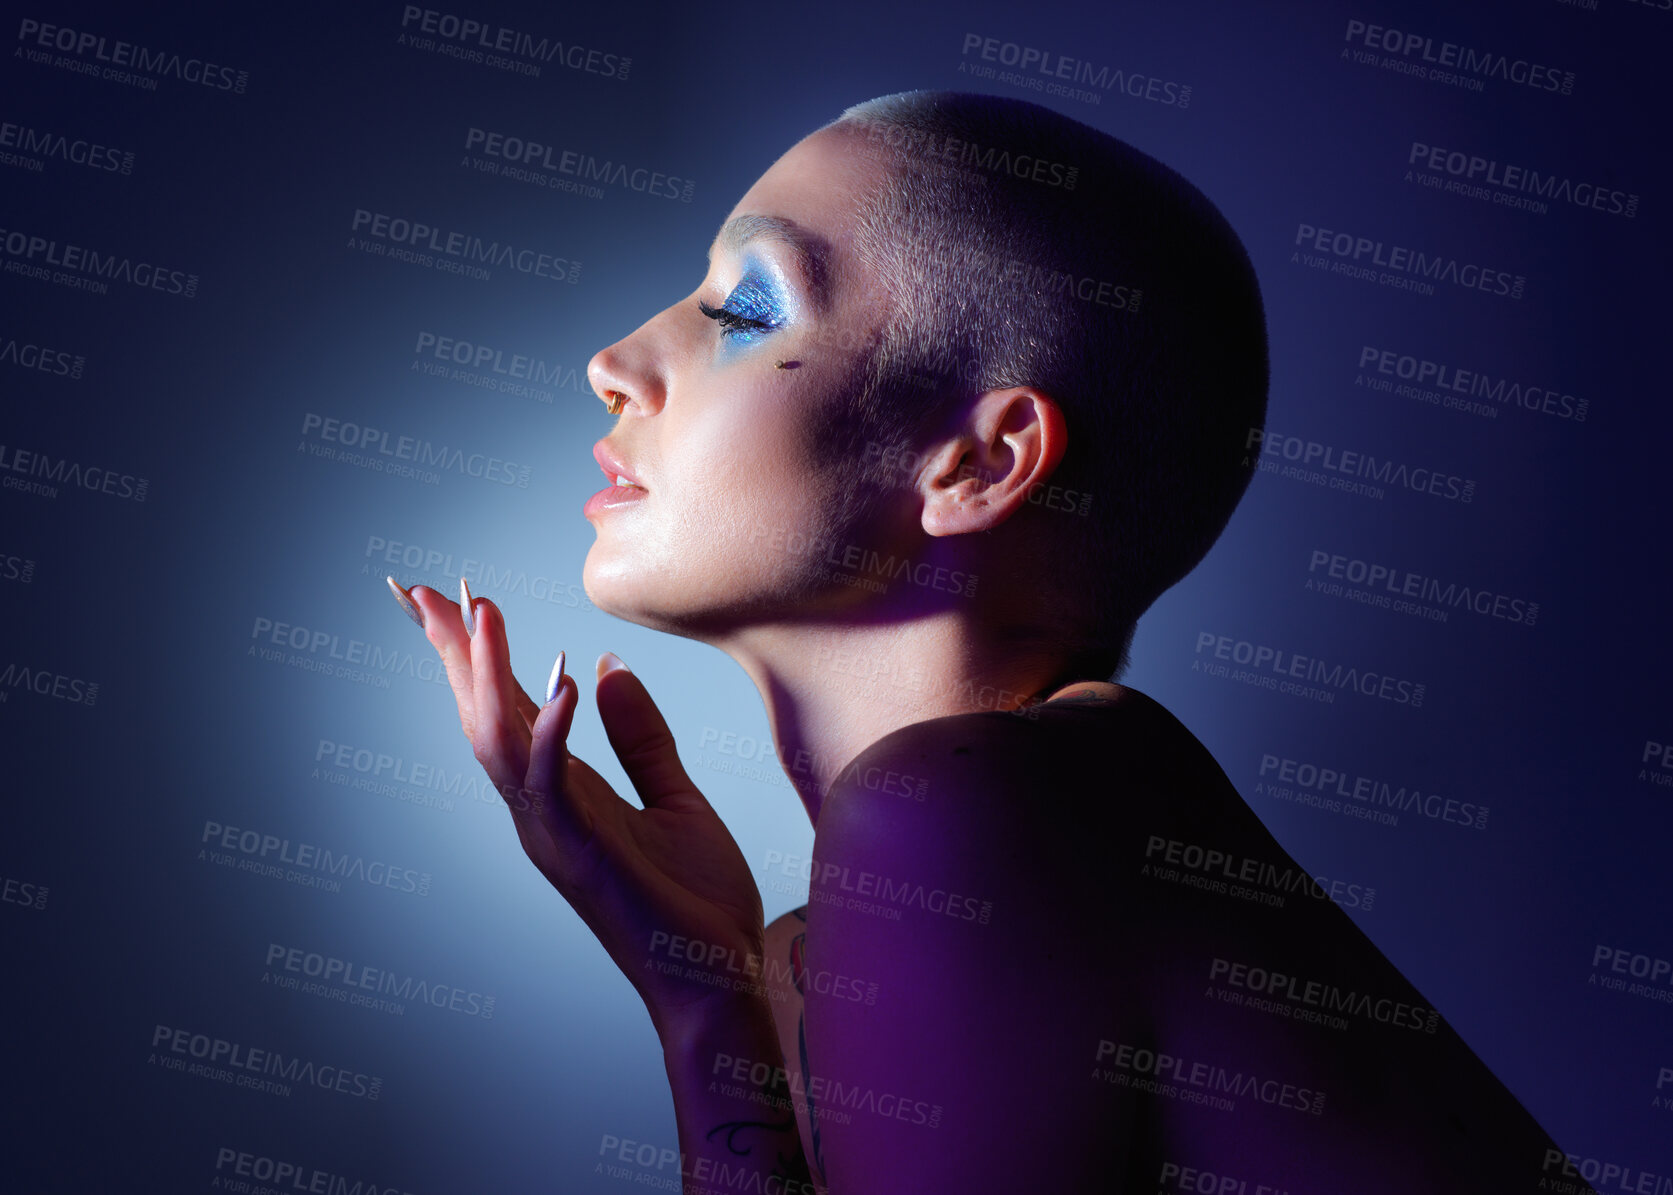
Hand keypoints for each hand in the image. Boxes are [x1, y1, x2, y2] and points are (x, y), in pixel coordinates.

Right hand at [403, 582, 767, 1029]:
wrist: (717, 982)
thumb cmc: (697, 902)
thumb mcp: (675, 800)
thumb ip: (641, 739)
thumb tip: (606, 669)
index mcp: (563, 795)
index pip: (507, 712)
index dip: (480, 655)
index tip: (460, 597)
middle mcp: (542, 812)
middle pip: (479, 717)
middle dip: (454, 652)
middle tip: (424, 589)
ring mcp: (554, 835)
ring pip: (498, 742)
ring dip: (488, 674)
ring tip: (481, 610)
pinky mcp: (582, 855)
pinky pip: (555, 785)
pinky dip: (551, 732)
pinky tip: (562, 684)